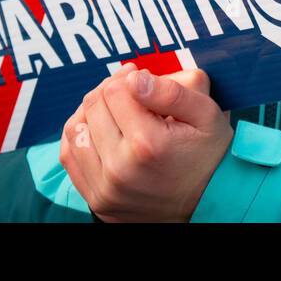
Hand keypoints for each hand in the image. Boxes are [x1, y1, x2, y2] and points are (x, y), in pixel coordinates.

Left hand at [59, 63, 232, 221]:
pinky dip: (80, 137)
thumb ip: (172, 91)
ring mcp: (106, 189)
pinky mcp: (98, 201)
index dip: (127, 77)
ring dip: (91, 111)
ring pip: (76, 130)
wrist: (210, 203)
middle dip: (110, 90)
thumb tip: (135, 78)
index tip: (141, 79)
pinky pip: (71, 158)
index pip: (114, 90)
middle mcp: (120, 169)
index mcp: (147, 143)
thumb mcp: (206, 115)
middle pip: (93, 106)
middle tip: (129, 90)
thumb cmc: (208, 154)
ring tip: (113, 108)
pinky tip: (100, 130)